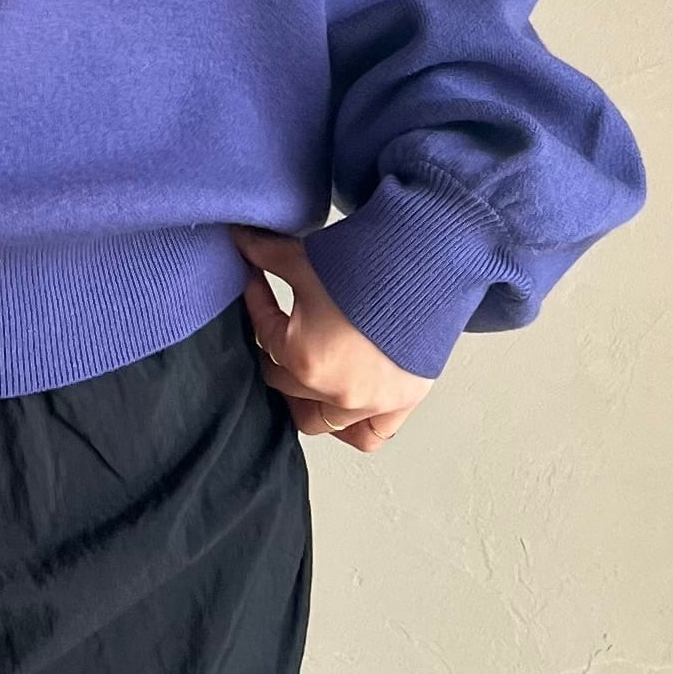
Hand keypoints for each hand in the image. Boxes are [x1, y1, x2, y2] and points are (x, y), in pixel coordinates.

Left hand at [227, 225, 434, 452]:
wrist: (434, 261)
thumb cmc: (371, 260)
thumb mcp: (307, 258)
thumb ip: (266, 255)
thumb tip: (238, 238)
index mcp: (303, 358)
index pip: (264, 336)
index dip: (257, 303)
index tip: (258, 281)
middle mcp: (333, 391)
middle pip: (283, 382)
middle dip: (276, 351)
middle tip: (282, 325)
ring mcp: (369, 403)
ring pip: (317, 421)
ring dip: (305, 401)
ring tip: (304, 374)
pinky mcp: (401, 403)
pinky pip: (368, 435)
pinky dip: (351, 425)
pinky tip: (343, 404)